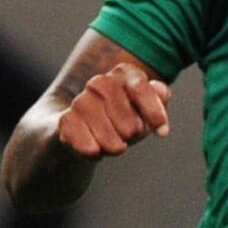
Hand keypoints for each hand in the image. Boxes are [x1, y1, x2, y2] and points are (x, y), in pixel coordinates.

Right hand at [55, 62, 170, 158]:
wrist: (79, 132)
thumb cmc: (121, 120)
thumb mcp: (146, 111)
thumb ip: (160, 99)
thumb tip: (161, 90)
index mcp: (123, 73)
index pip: (140, 89)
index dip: (154, 113)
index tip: (162, 133)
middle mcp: (100, 82)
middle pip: (129, 122)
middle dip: (132, 136)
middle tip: (126, 136)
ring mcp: (80, 100)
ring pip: (110, 138)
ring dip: (114, 147)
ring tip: (111, 144)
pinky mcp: (65, 121)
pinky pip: (88, 146)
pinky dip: (94, 153)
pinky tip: (94, 150)